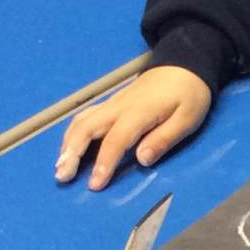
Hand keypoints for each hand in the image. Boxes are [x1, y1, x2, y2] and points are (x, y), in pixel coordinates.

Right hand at [55, 65, 210, 189]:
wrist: (184, 64)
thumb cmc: (189, 94)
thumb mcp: (187, 118)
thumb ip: (164, 139)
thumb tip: (142, 160)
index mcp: (139, 112)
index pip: (115, 140)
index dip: (104, 163)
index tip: (95, 184)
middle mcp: (119, 106)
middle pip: (86, 128)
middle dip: (71, 153)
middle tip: (62, 177)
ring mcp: (113, 103)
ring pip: (81, 121)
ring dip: (68, 143)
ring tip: (60, 166)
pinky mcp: (112, 103)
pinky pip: (86, 117)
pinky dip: (73, 133)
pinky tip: (69, 147)